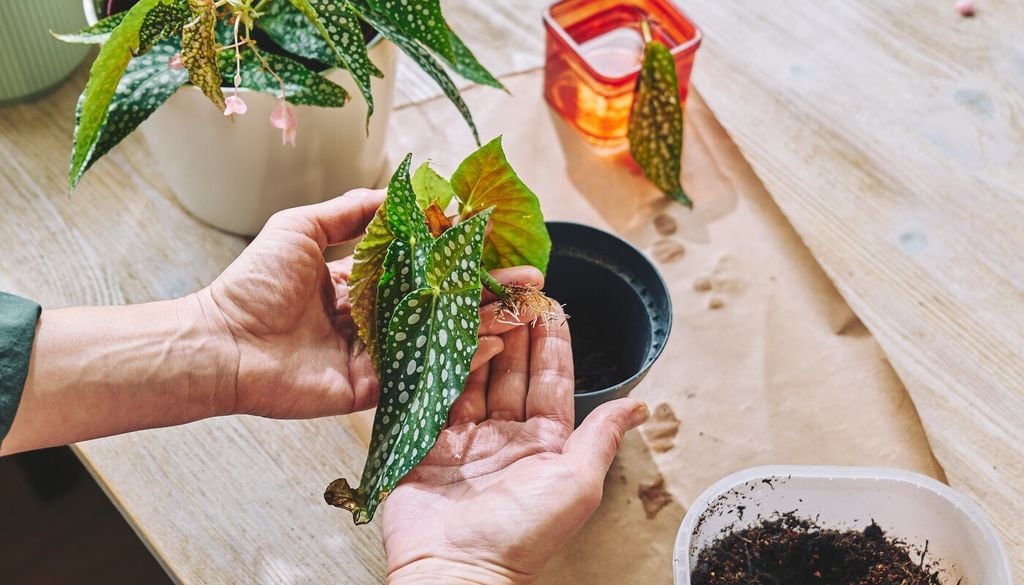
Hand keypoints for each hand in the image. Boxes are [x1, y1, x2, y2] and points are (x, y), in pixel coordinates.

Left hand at [198, 189, 539, 419]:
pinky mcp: (371, 389)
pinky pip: (419, 374)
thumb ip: (351, 212)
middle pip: (438, 305)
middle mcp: (373, 320)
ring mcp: (375, 356)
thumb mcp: (302, 227)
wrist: (222, 341)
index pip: (419, 269)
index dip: (455, 257)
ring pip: (437, 338)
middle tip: (528, 279)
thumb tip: (399, 188)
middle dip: (484, 292)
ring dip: (482, 323)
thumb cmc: (254, 282)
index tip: (493, 242)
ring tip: (522, 308)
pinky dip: (456, 361)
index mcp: (359, 284)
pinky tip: (491, 343)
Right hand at [381, 305, 650, 584]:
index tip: (550, 302)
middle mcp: (505, 435)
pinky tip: (449, 334)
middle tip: (512, 290)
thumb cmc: (522, 536)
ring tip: (482, 300)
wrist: (454, 570)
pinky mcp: (427, 441)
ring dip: (480, 338)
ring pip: (474, 375)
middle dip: (514, 329)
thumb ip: (602, 437)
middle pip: (511, 370)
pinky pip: (437, 394)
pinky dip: (444, 364)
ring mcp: (465, 437)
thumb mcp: (575, 484)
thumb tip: (641, 405)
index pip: (550, 379)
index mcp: (544, 443)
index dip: (551, 340)